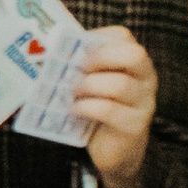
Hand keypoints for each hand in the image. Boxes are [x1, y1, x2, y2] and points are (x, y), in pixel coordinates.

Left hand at [68, 27, 156, 187]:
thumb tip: (41, 51)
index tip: (75, 46)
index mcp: (135, 63)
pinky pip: (110, 111)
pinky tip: (74, 108)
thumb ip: (80, 66)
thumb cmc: (98, 108)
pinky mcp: (134, 126)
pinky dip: (87, 107)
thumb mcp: (92, 83)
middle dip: (99, 57)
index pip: (124, 37)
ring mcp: (144, 103)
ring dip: (88, 85)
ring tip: (70, 90)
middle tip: (75, 66)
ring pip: (120, 85)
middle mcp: (146, 80)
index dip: (97, 37)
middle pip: (134, 55)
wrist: (114, 150)